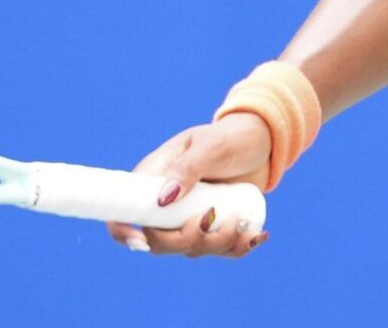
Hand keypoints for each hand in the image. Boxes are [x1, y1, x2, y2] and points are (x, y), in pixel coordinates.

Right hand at [105, 112, 272, 257]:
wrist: (263, 143)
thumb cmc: (231, 138)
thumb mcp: (210, 147)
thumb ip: (188, 168)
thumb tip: (162, 200)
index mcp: (155, 180)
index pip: (124, 212)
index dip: (124, 232)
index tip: (142, 242)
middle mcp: (168, 205)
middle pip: (159, 242)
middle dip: (187, 239)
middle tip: (214, 216)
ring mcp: (191, 219)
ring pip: (192, 249)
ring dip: (218, 243)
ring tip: (242, 221)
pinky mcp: (215, 227)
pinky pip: (220, 249)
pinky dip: (237, 248)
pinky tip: (255, 235)